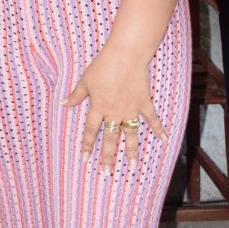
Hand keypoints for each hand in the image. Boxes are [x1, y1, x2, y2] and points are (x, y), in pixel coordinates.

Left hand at [62, 45, 166, 174]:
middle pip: (110, 139)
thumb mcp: (86, 79)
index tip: (85, 159)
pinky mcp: (144, 103)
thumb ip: (76, 95)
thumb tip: (64, 104)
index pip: (90, 131)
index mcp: (98, 107)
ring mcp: (131, 109)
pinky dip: (159, 129)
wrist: (126, 54)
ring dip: (131, 151)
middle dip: (107, 157)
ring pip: (131, 135)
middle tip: (106, 173)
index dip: (87, 145)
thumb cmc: (103, 65)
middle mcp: (114, 112)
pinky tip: (164, 140)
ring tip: (132, 167)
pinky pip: (152, 119)